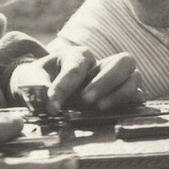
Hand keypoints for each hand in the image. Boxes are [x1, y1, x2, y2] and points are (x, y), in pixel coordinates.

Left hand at [11, 43, 142, 113]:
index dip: (65, 85)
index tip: (53, 104)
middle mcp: (101, 65)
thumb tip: (46, 98)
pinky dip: (132, 104)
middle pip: (122, 61)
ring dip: (120, 93)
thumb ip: (36, 84)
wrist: (42, 90)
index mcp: (78, 56)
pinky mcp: (121, 97)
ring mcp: (114, 81)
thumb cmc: (37, 81)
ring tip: (100, 108)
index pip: (78, 66)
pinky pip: (138, 97)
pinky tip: (121, 113)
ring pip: (134, 77)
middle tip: (86, 100)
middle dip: (106, 80)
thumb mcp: (30, 78)